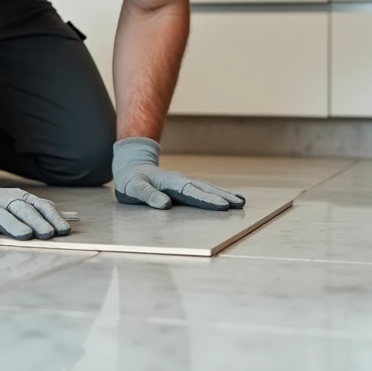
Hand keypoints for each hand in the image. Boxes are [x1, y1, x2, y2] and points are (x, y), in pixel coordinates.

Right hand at [0, 156, 70, 241]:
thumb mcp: (11, 203)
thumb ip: (34, 210)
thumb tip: (63, 216)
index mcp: (14, 197)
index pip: (37, 205)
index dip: (51, 216)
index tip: (64, 230)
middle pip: (20, 209)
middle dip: (36, 221)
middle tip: (49, 234)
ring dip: (12, 224)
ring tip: (25, 236)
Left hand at [111, 137, 245, 210]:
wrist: (132, 165)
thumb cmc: (131, 179)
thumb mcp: (134, 187)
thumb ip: (148, 195)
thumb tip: (166, 205)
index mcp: (170, 183)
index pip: (191, 192)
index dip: (206, 200)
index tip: (222, 206)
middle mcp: (180, 181)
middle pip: (204, 189)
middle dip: (222, 197)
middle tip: (239, 204)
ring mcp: (183, 183)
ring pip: (207, 188)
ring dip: (223, 195)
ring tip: (240, 201)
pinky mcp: (184, 186)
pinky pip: (203, 189)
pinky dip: (217, 193)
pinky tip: (227, 198)